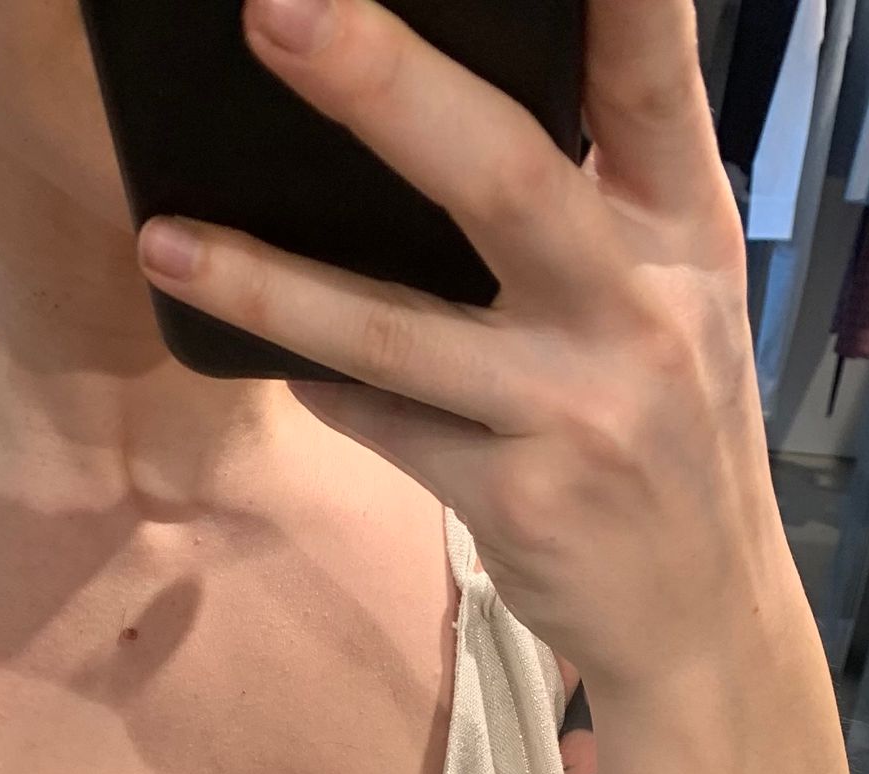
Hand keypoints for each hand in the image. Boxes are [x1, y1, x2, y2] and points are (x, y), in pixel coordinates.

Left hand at [136, 0, 790, 698]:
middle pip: (504, 174)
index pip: (649, 74)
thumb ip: (602, 195)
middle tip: (278, 11)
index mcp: (685, 227)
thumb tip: (453, 93)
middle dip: (385, 85)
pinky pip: (382, 426)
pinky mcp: (517, 499)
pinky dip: (317, 386)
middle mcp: (638, 305)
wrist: (703, 617)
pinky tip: (250, 352)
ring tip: (165, 239)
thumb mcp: (677, 293)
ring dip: (270, 284)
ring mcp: (575, 408)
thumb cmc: (669, 431)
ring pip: (397, 331)